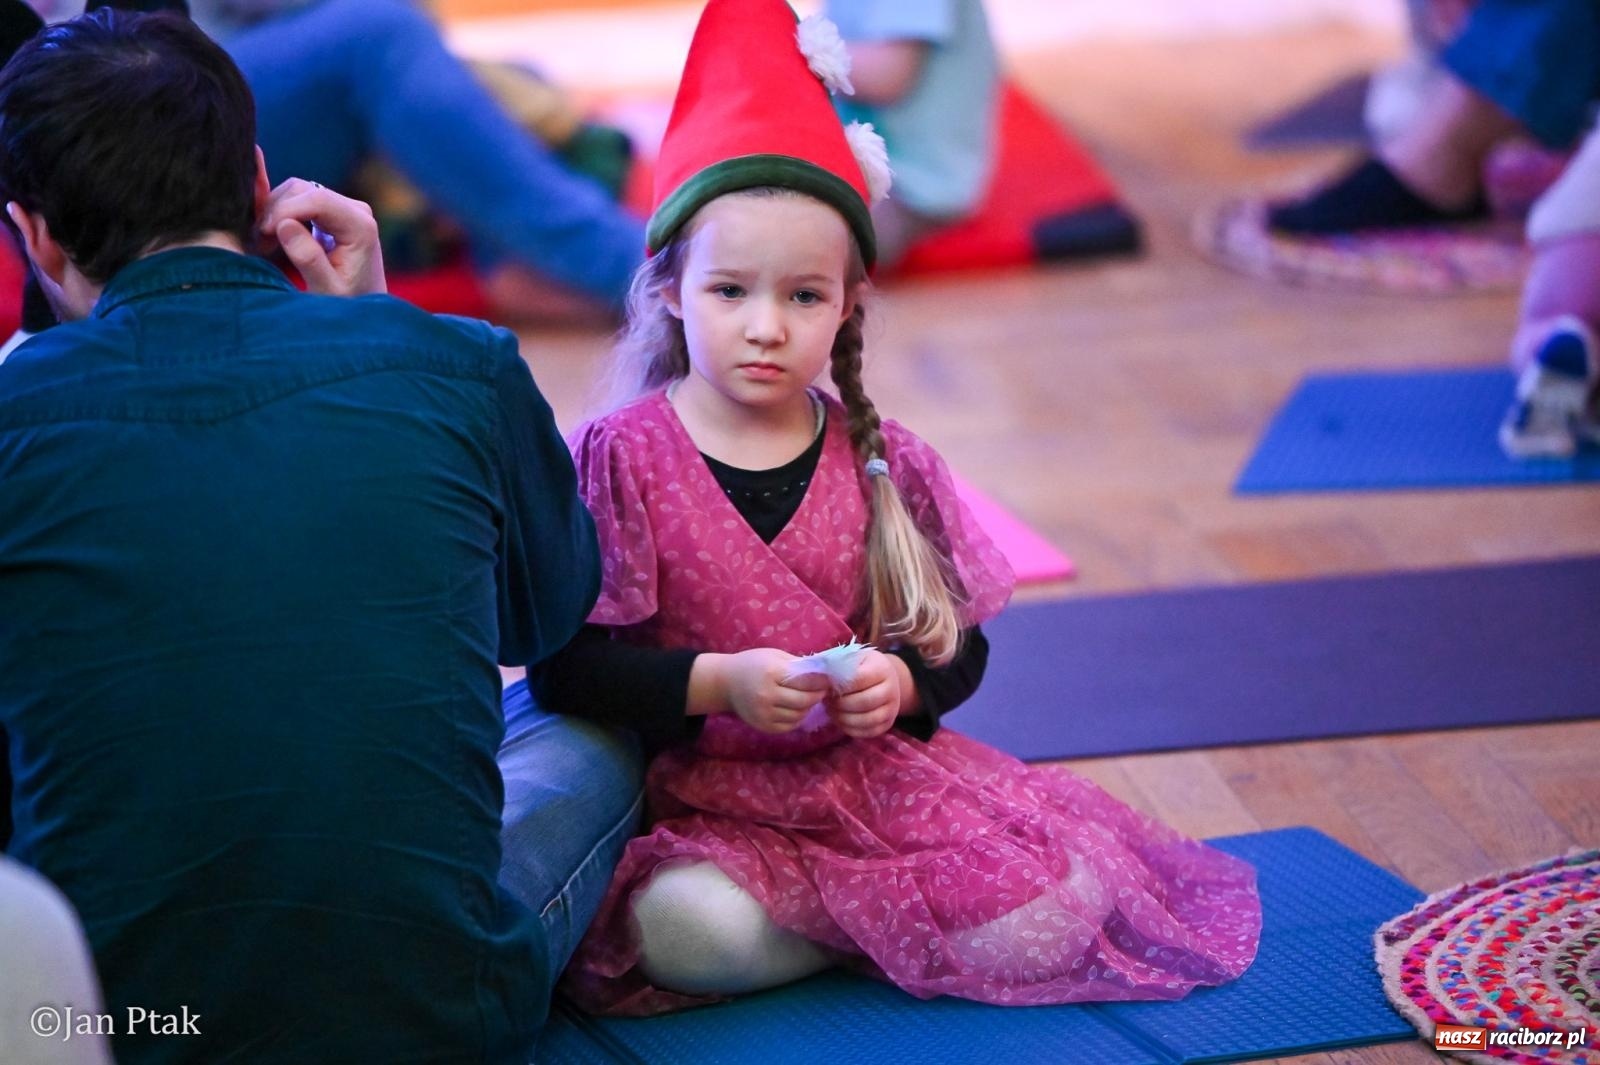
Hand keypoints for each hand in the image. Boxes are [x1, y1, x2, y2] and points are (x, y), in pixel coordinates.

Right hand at [257, 178, 386, 296]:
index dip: (284, 211)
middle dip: (275, 211)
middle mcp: (357, 210)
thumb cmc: (348, 302)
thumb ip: (308, 258)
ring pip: (295, 190)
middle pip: (302, 189)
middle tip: (262, 243)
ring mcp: (345, 206)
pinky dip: (280, 212)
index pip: (317, 200)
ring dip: (274, 212)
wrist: (363, 304)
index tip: (264, 235)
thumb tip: (284, 224)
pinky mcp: (332, 209)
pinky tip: (273, 236)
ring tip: (267, 243)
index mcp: (361, 227)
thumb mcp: (327, 289)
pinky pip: (298, 198)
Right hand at [719, 648, 831, 733]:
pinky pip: (789, 726)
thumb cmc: (753, 664)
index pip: (806, 681)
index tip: (830, 679)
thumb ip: (798, 665)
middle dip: (818, 695)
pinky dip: (797, 718)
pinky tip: (797, 708)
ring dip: (808, 707)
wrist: (725, 682)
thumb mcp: (774, 656)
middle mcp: (767, 695)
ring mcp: (764, 714)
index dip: (822, 681)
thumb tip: (824, 672)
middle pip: (805, 700)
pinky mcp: (763, 726)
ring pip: (799, 715)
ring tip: (809, 698)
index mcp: (771, 673)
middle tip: (824, 690)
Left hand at [826, 649, 902, 739]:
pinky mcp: (888, 724)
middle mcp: (891, 688)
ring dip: (843, 718)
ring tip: (832, 710)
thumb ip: (836, 666)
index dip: (838, 684)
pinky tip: (841, 719)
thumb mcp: (851, 659)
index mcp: (882, 668)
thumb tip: (819, 679)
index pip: (858, 679)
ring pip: (866, 720)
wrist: (883, 679)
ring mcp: (892, 708)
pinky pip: (868, 732)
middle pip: (863, 702)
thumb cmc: (860, 668)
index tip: (826, 686)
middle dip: (840, 704)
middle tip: (827, 700)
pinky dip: (850, 729)